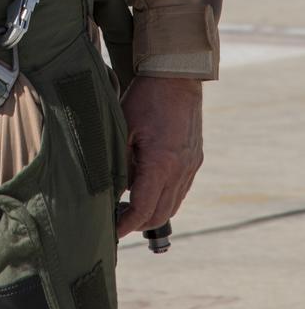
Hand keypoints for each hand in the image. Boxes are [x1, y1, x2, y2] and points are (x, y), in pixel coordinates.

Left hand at [117, 75, 202, 238]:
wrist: (177, 77)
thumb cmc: (145, 99)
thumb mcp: (124, 128)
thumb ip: (120, 163)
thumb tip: (115, 189)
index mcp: (161, 164)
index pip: (143, 209)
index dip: (126, 224)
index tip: (112, 231)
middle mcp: (180, 170)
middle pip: (160, 214)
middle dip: (138, 223)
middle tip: (118, 221)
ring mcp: (191, 166)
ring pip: (173, 205)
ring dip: (152, 213)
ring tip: (130, 208)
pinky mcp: (195, 160)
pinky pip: (181, 190)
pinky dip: (164, 198)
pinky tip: (148, 189)